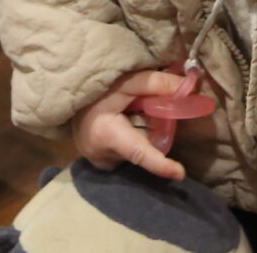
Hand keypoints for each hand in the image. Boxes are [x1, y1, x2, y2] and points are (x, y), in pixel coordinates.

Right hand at [73, 70, 190, 180]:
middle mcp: (103, 155)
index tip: (179, 173)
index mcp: (107, 134)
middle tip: (141, 109)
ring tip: (125, 114)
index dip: (159, 164)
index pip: (137, 153)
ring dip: (140, 133)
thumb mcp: (125, 82)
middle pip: (143, 148)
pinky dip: (131, 138)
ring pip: (136, 150)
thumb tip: (188, 87)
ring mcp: (101, 162)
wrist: (67, 100)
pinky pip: (126, 153)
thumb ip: (155, 84)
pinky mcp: (101, 164)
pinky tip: (121, 123)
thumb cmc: (95, 90)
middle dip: (152, 131)